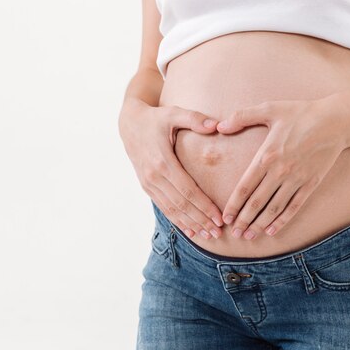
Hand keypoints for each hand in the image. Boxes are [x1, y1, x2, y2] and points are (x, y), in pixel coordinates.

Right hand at [119, 98, 223, 239]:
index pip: (188, 190)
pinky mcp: (147, 186)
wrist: (129, 123)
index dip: (204, 206)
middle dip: (200, 220)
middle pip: (181, 205)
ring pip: (172, 210)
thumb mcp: (173, 113)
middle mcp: (153, 176)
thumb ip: (194, 119)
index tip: (220, 217)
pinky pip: (163, 207)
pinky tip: (190, 230)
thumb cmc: (156, 118)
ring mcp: (148, 183)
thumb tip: (216, 124)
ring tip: (208, 236)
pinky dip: (177, 220)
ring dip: (190, 224)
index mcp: (162, 161)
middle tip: (218, 233)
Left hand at [216, 98, 349, 239]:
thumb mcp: (269, 109)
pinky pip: (294, 207)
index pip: (244, 187)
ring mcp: (296, 179)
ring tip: (248, 236)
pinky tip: (272, 230)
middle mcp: (280, 172)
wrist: (336, 121)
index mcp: (266, 156)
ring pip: (274, 209)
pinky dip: (282, 221)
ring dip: (259, 224)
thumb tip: (219, 126)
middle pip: (257, 203)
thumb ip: (242, 116)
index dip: (233, 205)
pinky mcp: (311, 184)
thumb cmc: (301, 113)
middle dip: (243, 220)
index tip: (225, 217)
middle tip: (234, 233)